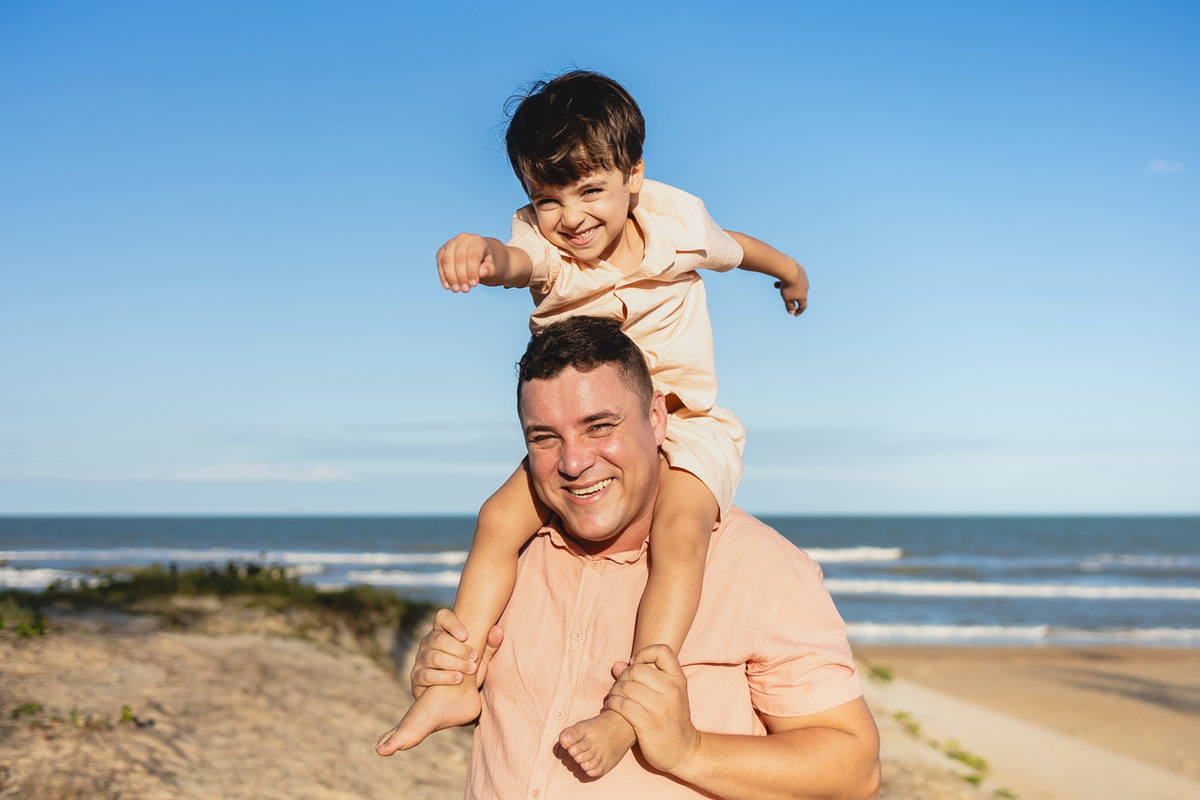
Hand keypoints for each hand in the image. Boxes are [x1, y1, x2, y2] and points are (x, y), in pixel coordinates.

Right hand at [410, 609, 503, 697]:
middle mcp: (428, 642)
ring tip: (470, 669)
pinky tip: (458, 679)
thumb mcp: (480, 657)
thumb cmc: (467, 669)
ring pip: (432, 656)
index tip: (466, 635)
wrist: (452, 698)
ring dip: (453, 662)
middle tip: (475, 656)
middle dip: (458, 648)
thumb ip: (489, 644)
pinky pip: (426, 674)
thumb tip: (498, 630)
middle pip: (438, 638)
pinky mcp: (416, 677)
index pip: (442, 617)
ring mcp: (420, 659)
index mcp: (442, 631)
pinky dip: (443, 677)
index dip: (452, 623)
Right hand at [437, 233, 494, 292]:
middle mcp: (463, 238)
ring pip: (446, 260)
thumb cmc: (490, 263)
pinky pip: (440, 263)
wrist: (483, 256)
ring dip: (450, 277)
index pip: (473, 256)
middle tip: (465, 290)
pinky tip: (448, 287)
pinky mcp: (443, 251)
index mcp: (478, 241)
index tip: (474, 285)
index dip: (472, 271)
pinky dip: (443, 276)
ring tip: (456, 290)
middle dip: (461, 276)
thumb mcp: (494, 267)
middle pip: (458, 258)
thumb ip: (489, 269)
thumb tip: (482, 272)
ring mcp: (451, 243)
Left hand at [605, 644, 700, 774]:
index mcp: (678, 680)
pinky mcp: (648, 723)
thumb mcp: (666, 695)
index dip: (644, 653)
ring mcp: (660, 707)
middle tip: (620, 687)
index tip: (636, 666)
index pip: (662, 651)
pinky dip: (612, 704)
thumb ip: (643, 677)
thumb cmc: (671, 719)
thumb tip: (617, 665)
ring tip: (614, 698)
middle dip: (622, 677)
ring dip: (614, 691)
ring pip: (626, 687)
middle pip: (636, 669)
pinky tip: (613, 707)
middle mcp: (672, 690)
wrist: (683, 751)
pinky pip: (622, 704)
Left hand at [775, 261, 807, 315]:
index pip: (803, 306)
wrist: (790, 270)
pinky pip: (793, 276)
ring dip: (785, 286)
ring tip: (776, 285)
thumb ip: (789, 305)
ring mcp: (804, 279)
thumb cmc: (788, 286)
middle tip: (784, 297)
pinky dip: (787, 279)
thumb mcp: (787, 298)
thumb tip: (791, 312)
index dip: (799, 311)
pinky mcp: (801, 270)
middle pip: (798, 294)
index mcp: (803, 296)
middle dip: (790, 296)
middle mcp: (806, 287)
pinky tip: (781, 277)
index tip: (795, 314)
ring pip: (794, 284)